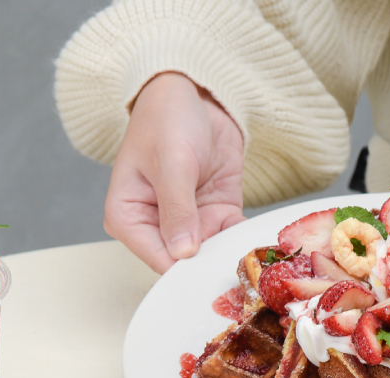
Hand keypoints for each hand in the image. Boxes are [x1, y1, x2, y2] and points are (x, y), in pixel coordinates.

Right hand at [104, 72, 245, 272]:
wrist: (196, 93)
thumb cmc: (168, 119)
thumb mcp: (172, 163)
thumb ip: (177, 210)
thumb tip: (182, 252)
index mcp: (128, 217)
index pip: (156, 258)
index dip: (184, 270)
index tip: (211, 273)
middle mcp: (155, 226)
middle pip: (184, 263)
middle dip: (211, 264)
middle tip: (241, 270)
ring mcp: (188, 222)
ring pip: (211, 254)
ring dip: (232, 254)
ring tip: (255, 260)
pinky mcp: (215, 214)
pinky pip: (230, 237)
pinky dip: (245, 240)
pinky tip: (261, 244)